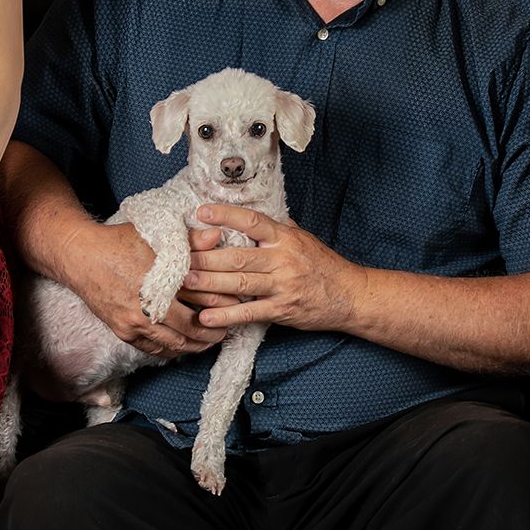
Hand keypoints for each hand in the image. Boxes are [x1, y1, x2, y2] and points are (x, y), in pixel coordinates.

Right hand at [51, 219, 226, 358]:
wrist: (80, 256)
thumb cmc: (118, 243)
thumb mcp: (156, 237)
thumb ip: (189, 241)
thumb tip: (217, 235)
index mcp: (157, 292)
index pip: (194, 318)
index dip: (215, 320)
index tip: (229, 316)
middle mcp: (143, 314)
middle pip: (184, 337)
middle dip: (207, 337)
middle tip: (222, 333)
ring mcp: (130, 326)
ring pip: (168, 347)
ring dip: (190, 347)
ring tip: (206, 341)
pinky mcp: (121, 331)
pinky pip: (150, 348)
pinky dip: (168, 349)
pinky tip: (180, 344)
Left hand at [182, 205, 362, 332]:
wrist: (349, 295)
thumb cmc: (324, 265)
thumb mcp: (304, 239)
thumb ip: (277, 230)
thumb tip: (254, 216)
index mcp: (285, 238)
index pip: (252, 221)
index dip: (226, 215)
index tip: (202, 212)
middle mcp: (282, 259)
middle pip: (238, 256)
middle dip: (206, 257)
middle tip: (180, 257)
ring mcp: (282, 286)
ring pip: (239, 283)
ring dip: (209, 283)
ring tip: (185, 282)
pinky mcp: (282, 310)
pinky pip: (250, 313)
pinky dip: (226, 316)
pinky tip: (206, 317)